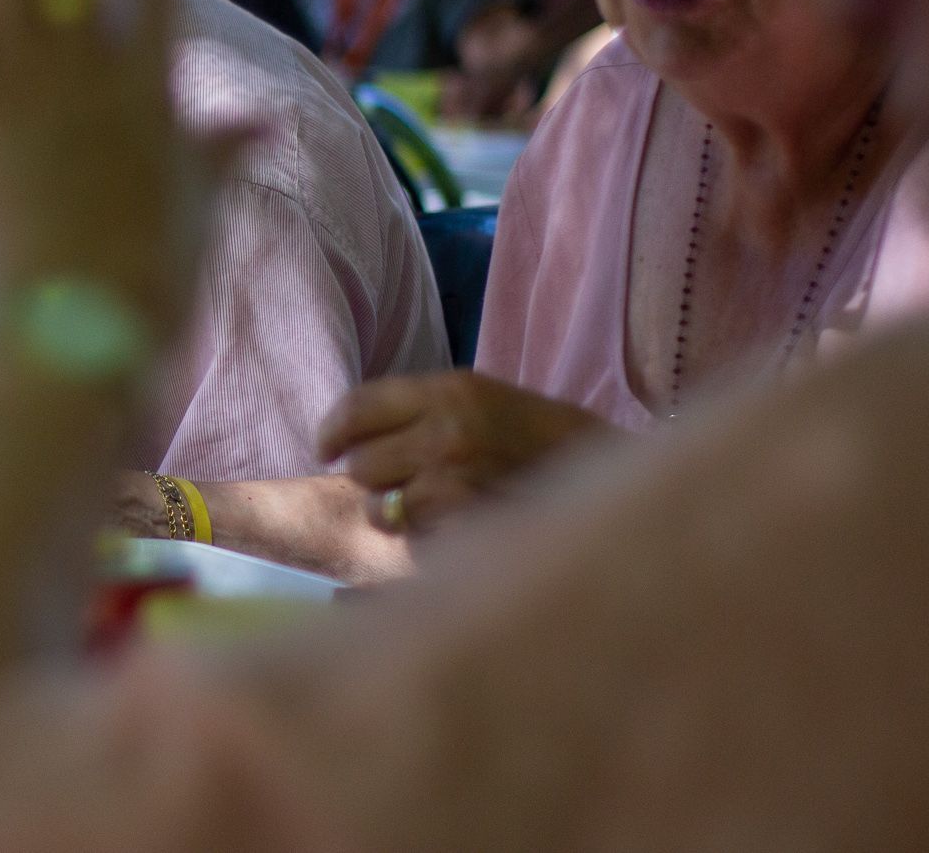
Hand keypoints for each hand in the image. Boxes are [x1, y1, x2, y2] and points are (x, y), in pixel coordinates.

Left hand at [318, 371, 607, 532]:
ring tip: (431, 503)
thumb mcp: (476, 399)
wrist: (603, 475)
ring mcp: (458, 481)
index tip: (325, 448)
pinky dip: (425, 537)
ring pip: (381, 507)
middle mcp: (447, 431)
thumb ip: (414, 411)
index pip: (357, 407)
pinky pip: (415, 538)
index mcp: (448, 389)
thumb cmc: (532, 436)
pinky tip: (455, 523)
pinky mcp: (469, 526)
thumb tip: (344, 437)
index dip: (331, 431)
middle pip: (361, 464)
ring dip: (395, 511)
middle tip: (401, 478)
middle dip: (373, 476)